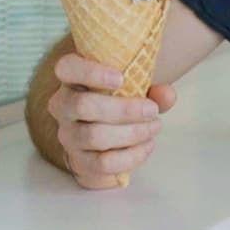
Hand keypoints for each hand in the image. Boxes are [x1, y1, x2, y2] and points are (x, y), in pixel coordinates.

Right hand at [46, 53, 175, 188]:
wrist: (105, 142)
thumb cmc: (119, 105)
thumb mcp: (137, 91)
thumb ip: (153, 91)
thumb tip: (167, 95)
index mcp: (72, 79)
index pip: (67, 68)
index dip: (91, 72)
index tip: (121, 78)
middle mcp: (62, 106)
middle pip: (83, 105)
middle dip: (124, 109)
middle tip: (152, 110)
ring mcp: (68, 135)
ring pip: (94, 136)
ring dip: (132, 132)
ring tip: (154, 128)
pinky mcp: (78, 161)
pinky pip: (103, 162)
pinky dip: (131, 155)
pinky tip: (147, 145)